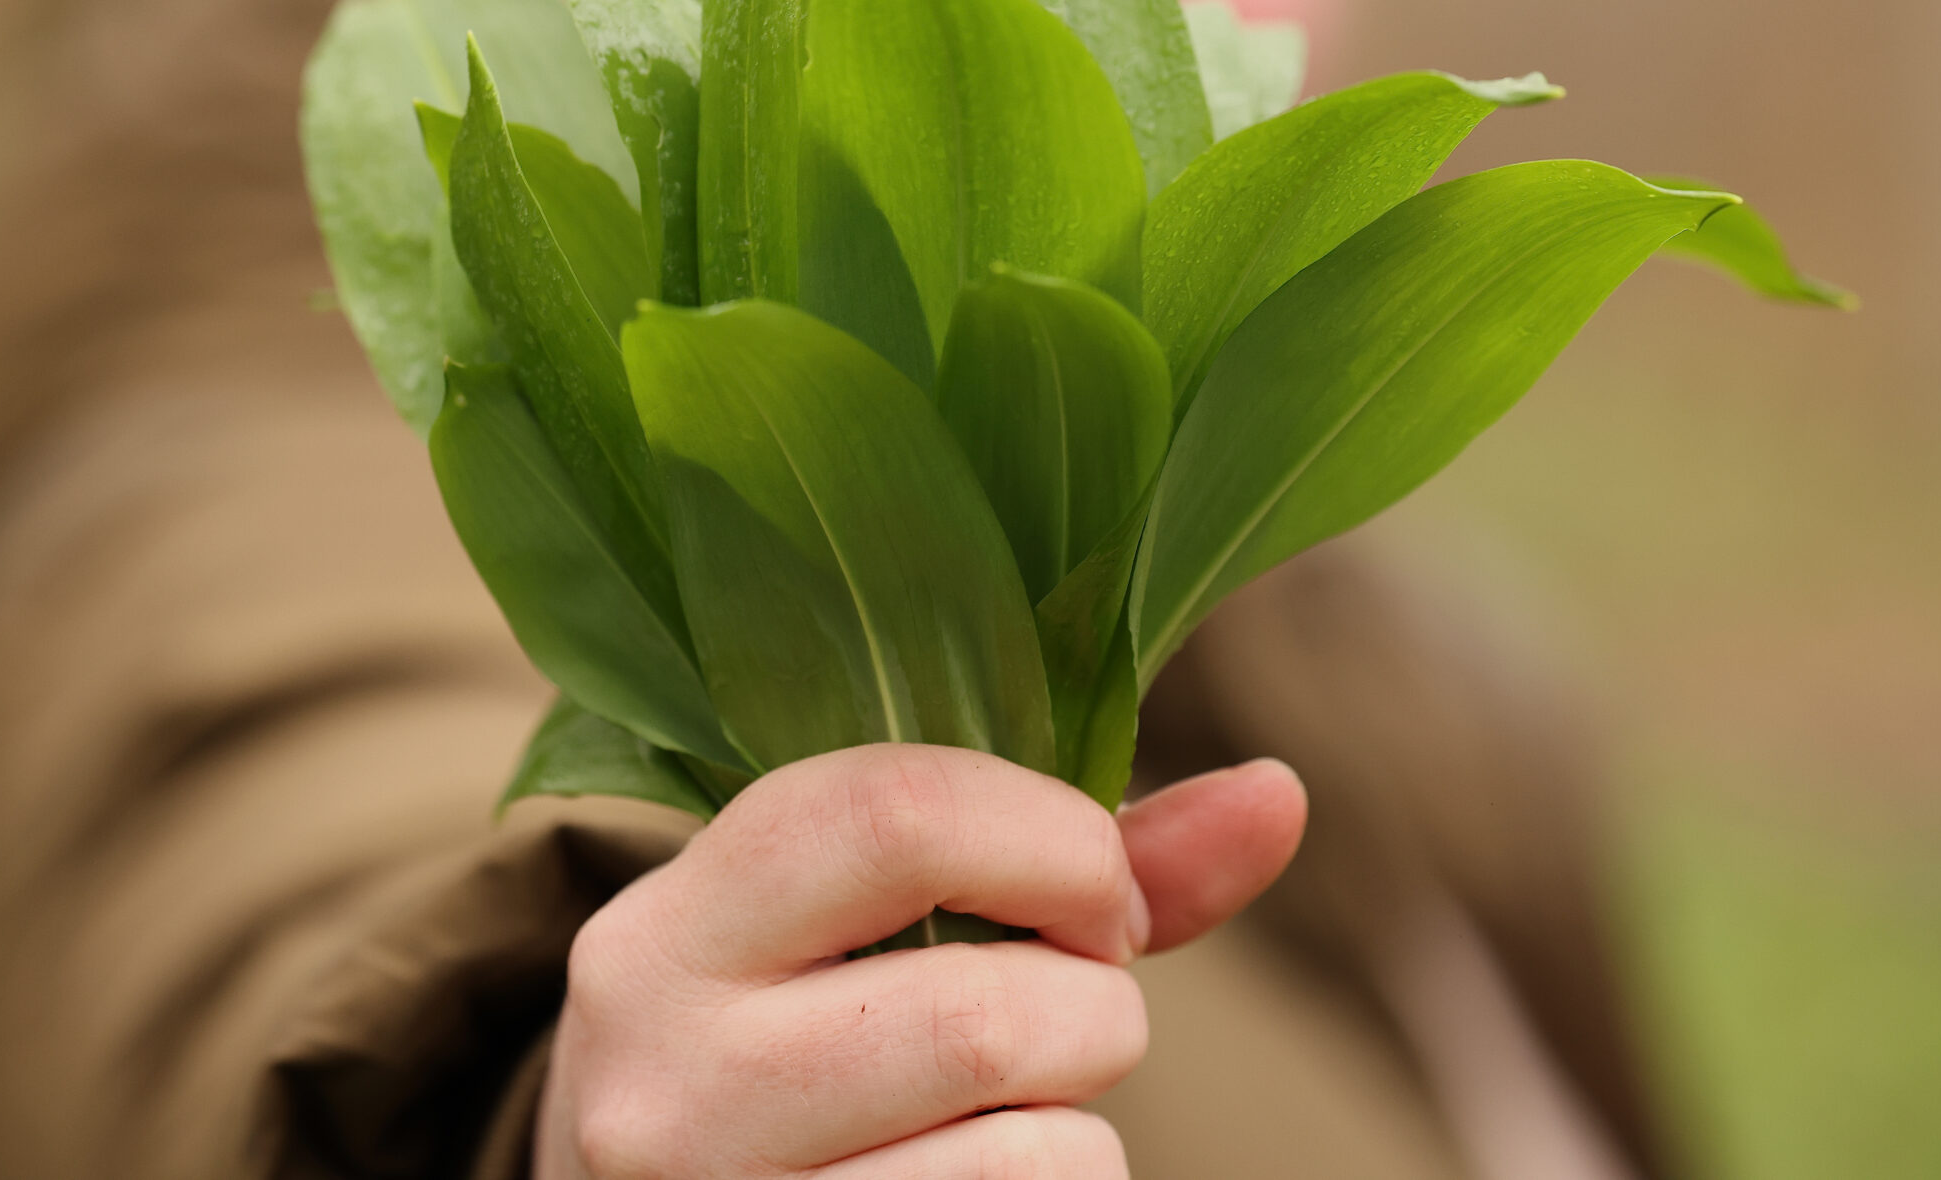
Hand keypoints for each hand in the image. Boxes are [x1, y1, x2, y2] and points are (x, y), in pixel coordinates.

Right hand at [535, 743, 1307, 1177]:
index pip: (891, 815)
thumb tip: (1279, 798)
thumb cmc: (810, 1031)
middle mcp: (660, 1083)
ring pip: (1037, 1158)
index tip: (1092, 888)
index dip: (1054, 840)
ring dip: (1083, 1124)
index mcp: (665, 934)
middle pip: (993, 1014)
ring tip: (1009, 1108)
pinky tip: (980, 1174)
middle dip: (1094, 1004)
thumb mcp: (874, 925)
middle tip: (1066, 1010)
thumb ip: (1068, 854)